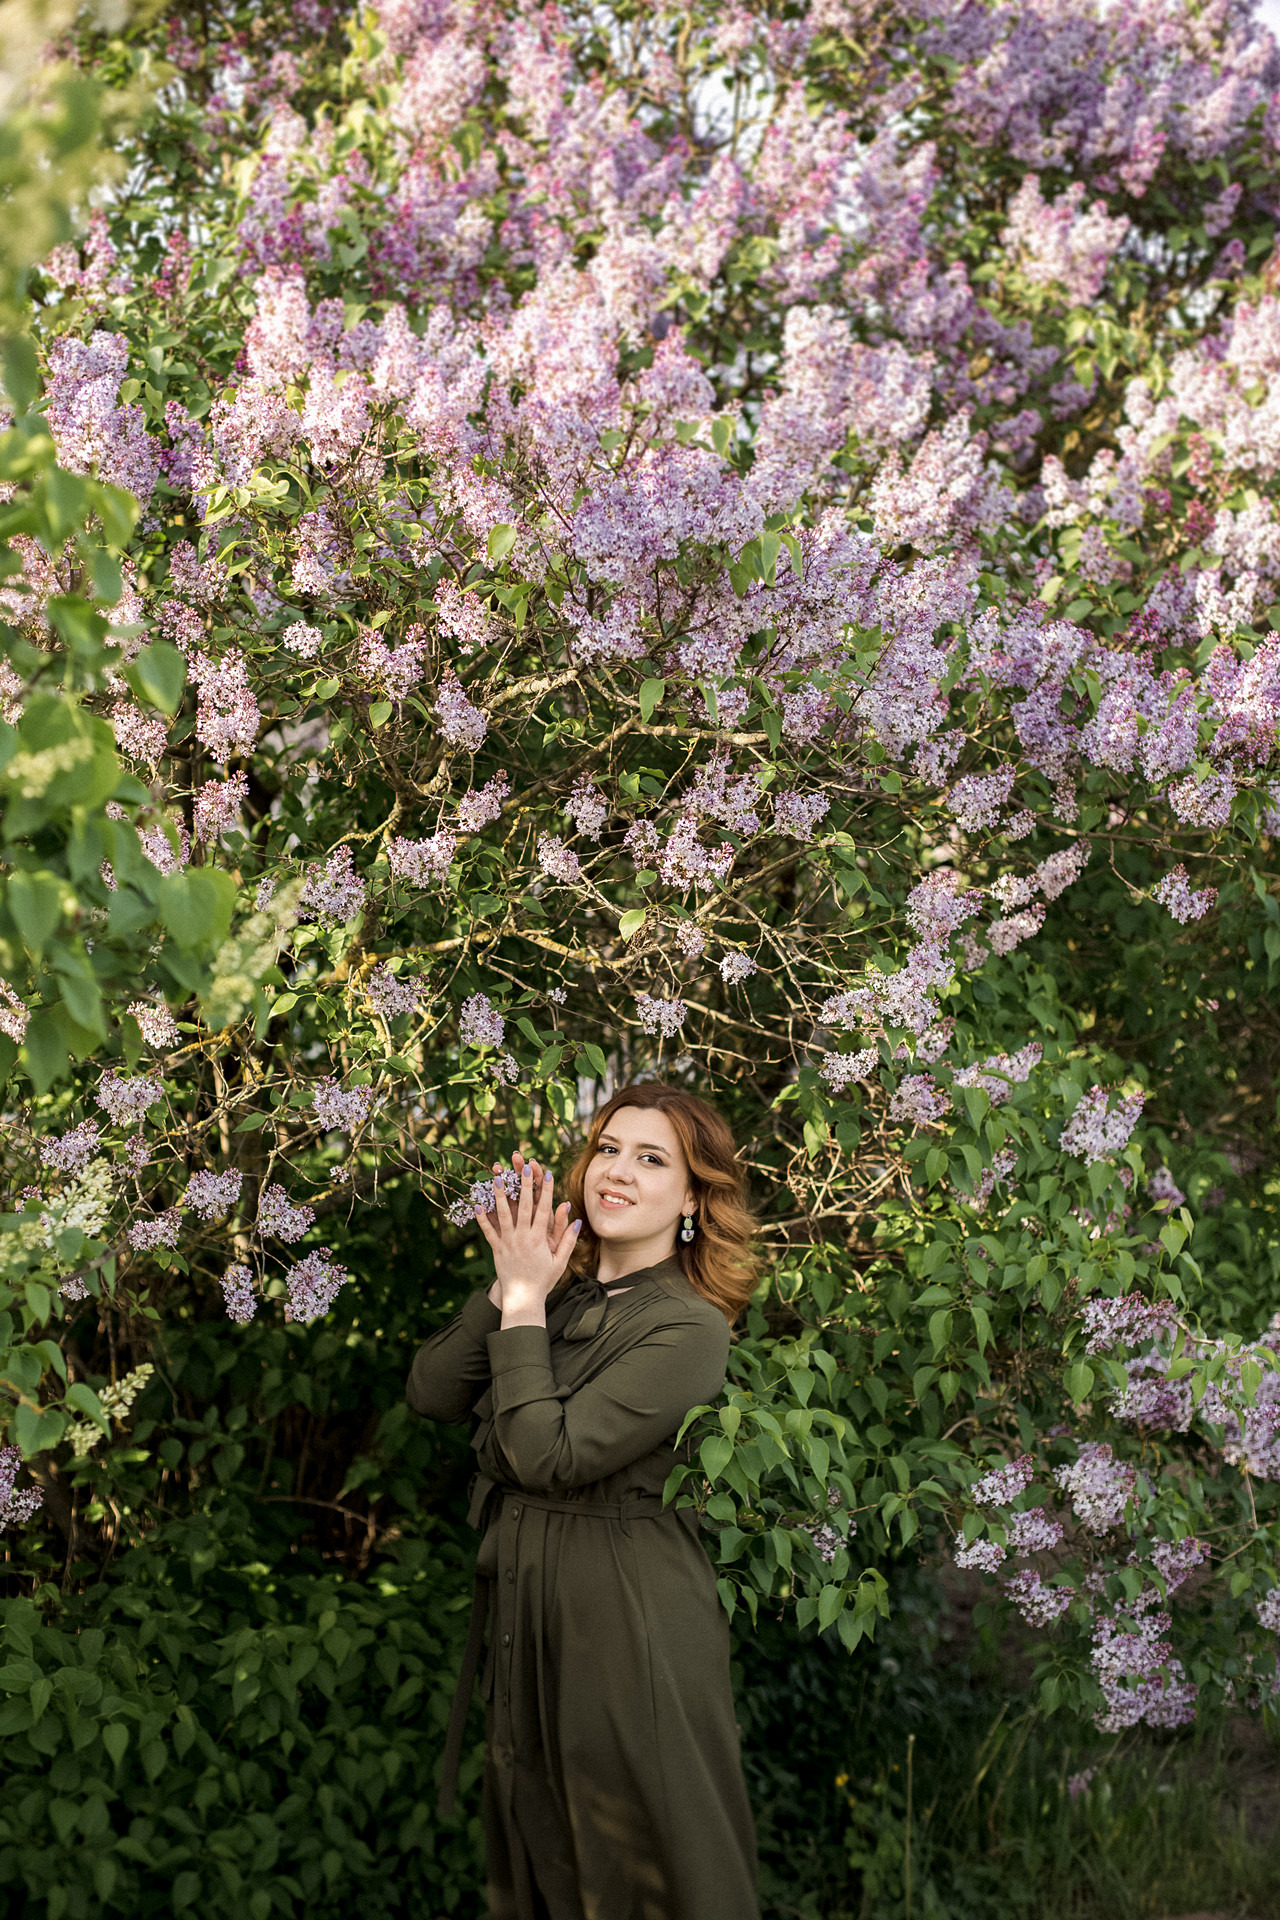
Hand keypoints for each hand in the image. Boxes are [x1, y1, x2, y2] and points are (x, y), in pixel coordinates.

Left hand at [477, 1152, 578, 1323]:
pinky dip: (483, 1218)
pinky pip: (488, 1232)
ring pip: (503, 1215)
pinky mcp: (496, 1249)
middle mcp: (522, 1238)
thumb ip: (568, 1240)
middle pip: (523, 1206)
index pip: (543, 1209)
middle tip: (522, 1166)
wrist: (524, 1299)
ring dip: (499, 1195)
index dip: (546, 1190)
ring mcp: (508, 1243)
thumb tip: (575, 1219)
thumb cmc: (544, 1280)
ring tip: (496, 1178)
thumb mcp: (560, 1261)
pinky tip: (477, 1204)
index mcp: (539, 1239)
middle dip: (523, 1185)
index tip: (547, 1172)